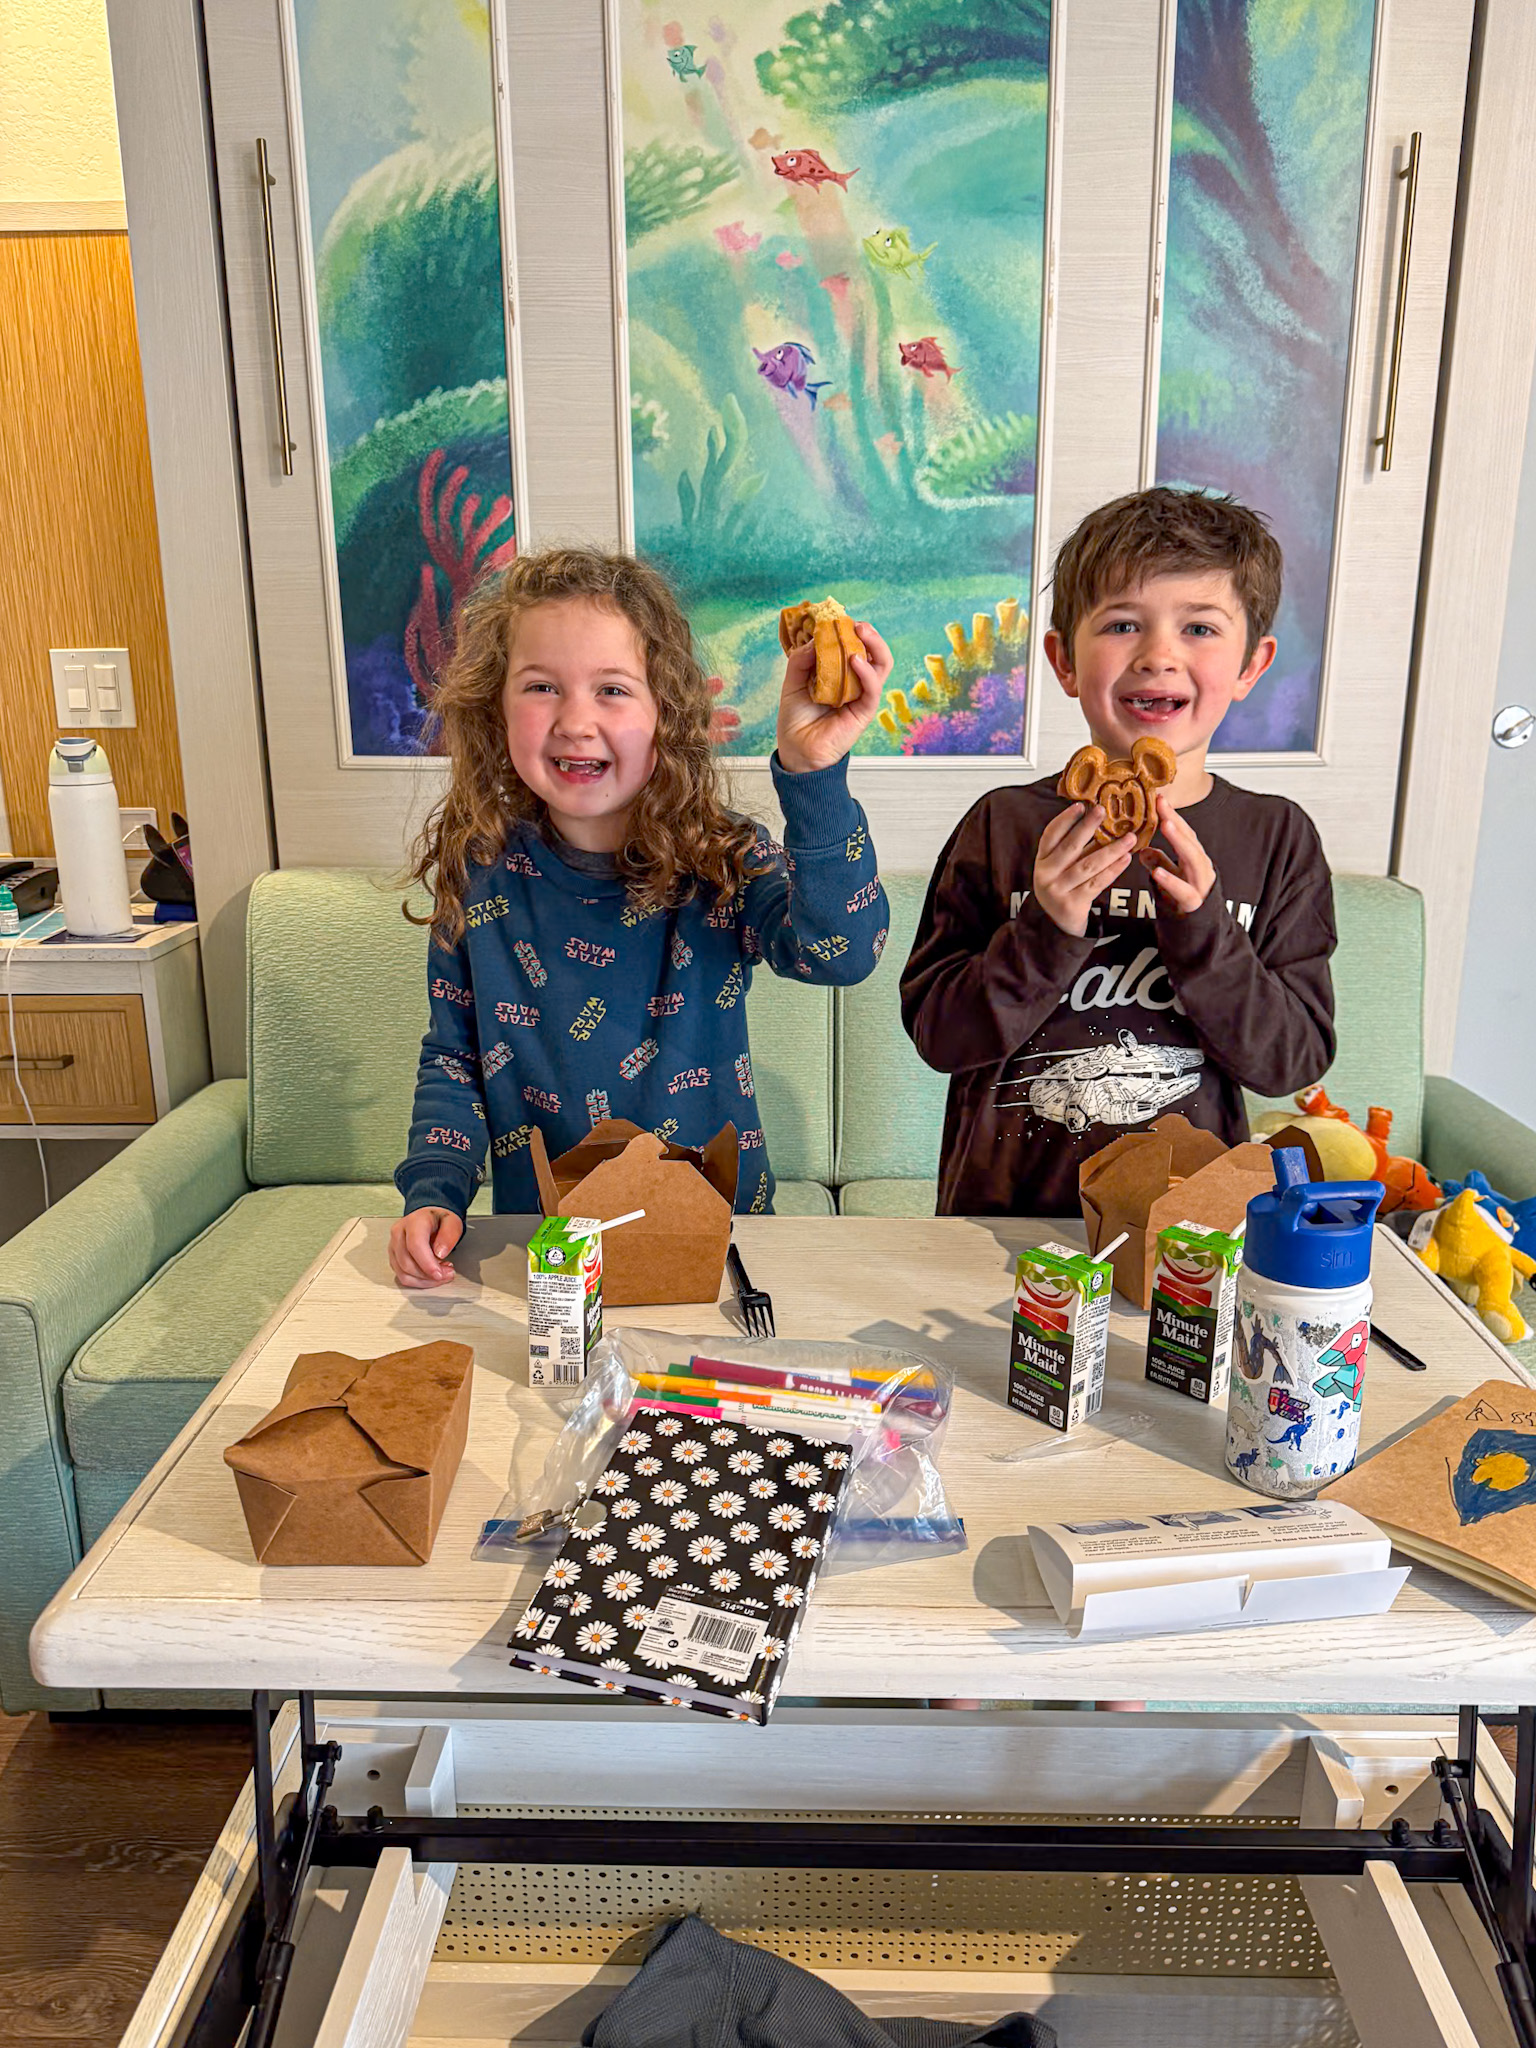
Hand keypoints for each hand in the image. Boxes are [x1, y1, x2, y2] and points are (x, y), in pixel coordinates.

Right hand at [389, 1207, 463, 1288]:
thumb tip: (440, 1252)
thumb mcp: (452, 1222)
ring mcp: (394, 1246)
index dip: (427, 1264)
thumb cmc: (439, 1220)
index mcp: (414, 1222)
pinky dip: (419, 1281)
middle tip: (448, 1273)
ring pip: (403, 1273)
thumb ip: (449, 1235)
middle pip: (407, 1263)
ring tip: (441, 1274)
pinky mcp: (394, 1258)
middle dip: (429, 1275)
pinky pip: (403, 1276)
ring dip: (424, 1280)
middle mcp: (399, 1233)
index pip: (415, 1245)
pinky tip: (430, 1275)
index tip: (439, 1274)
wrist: (429, 1218)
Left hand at [776, 619, 891, 773]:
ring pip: (881, 666)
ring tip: (861, 632)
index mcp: (839, 674)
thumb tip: (815, 639)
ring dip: (875, 646)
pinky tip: (854, 660)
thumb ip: (801, 660)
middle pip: (873, 653)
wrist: (796, 751)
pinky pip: (872, 689)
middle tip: (856, 624)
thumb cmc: (795, 719)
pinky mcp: (864, 711)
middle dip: (868, 635)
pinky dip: (867, 673)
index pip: (852, 647)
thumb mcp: (792, 683)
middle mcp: (854, 682)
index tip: (837, 619)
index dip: (848, 632)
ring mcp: (861, 696)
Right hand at [1032, 802, 1134, 936]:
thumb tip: (1100, 819)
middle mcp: (1046, 874)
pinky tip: (1126, 858)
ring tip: (1130, 837)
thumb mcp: (1060, 866)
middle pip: (1070, 847)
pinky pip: (1097, 883)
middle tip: (1103, 810)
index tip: (1081, 805)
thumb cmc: (1064, 886)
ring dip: (1111, 850)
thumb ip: (1074, 847)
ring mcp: (1058, 890)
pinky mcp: (1073, 904)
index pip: (1050, 835)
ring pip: (1088, 865)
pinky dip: (1113, 870)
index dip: (1065, 819)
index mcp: (1042, 860)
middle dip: (1087, 827)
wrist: (1058, 923)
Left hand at [1143, 795, 1215, 913]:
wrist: (1199, 932)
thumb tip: (1142, 850)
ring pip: (1193, 859)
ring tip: (1165, 825)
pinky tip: (1157, 871)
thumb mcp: (1170, 877)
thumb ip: (1160, 862)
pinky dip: (1171, 880)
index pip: (1184, 832)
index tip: (1159, 797)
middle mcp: (1201, 868)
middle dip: (1177, 821)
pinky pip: (1183, 890)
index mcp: (1194, 859)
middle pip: (1190, 840)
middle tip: (1163, 805)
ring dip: (1179, 841)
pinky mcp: (1194, 903)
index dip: (1172, 815)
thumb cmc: (1185, 901)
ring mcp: (1200, 884)